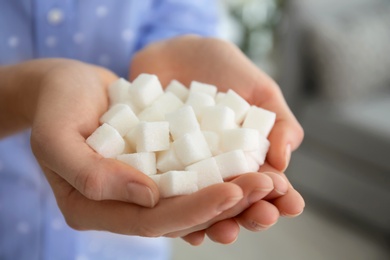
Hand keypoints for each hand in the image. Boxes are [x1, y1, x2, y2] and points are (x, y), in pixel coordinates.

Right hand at [1, 59, 275, 238]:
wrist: (64, 86)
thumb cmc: (55, 107)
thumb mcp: (56, 138)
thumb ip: (91, 174)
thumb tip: (148, 196)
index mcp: (94, 209)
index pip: (151, 222)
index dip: (193, 210)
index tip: (232, 192)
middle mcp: (121, 206)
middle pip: (178, 216)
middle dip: (224, 204)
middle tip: (265, 187)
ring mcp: (139, 189)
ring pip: (190, 199)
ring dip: (231, 192)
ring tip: (268, 180)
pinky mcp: (154, 168)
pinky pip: (190, 176)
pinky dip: (218, 172)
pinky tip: (247, 164)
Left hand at [130, 35, 304, 243]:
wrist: (174, 51)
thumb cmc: (223, 69)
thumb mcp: (259, 89)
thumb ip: (278, 122)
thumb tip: (284, 159)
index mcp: (246, 158)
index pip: (266, 184)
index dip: (280, 196)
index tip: (292, 204)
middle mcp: (216, 171)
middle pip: (234, 202)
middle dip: (250, 214)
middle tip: (262, 217)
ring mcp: (185, 172)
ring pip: (198, 205)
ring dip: (213, 221)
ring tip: (223, 230)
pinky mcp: (154, 166)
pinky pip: (161, 191)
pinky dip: (169, 208)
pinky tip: (178, 219)